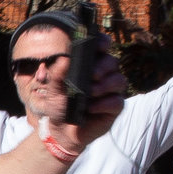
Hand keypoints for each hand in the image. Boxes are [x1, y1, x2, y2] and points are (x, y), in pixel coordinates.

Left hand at [37, 37, 125, 151]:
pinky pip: (117, 101)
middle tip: (93, 75)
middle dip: (103, 67)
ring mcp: (111, 91)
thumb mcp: (54, 90)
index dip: (103, 43)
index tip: (99, 46)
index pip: (101, 48)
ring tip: (90, 92)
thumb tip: (64, 59)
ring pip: (119, 80)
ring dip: (105, 85)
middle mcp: (104, 75)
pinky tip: (92, 108)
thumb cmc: (60, 105)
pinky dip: (104, 103)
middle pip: (112, 62)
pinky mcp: (114, 107)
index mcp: (90, 65)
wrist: (62, 130)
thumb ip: (57, 75)